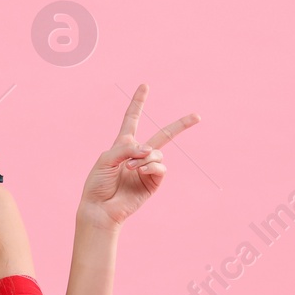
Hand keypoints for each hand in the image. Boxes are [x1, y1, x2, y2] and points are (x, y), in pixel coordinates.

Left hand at [79, 83, 199, 229]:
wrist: (100, 208)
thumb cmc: (97, 184)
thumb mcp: (105, 159)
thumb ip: (126, 149)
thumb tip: (149, 150)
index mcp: (123, 145)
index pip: (132, 119)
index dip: (138, 103)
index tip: (145, 86)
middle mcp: (138, 155)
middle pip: (163, 135)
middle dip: (181, 125)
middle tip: (197, 116)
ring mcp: (147, 169)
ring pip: (158, 153)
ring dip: (144, 158)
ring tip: (130, 168)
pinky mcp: (153, 183)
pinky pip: (160, 167)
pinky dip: (150, 166)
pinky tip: (139, 172)